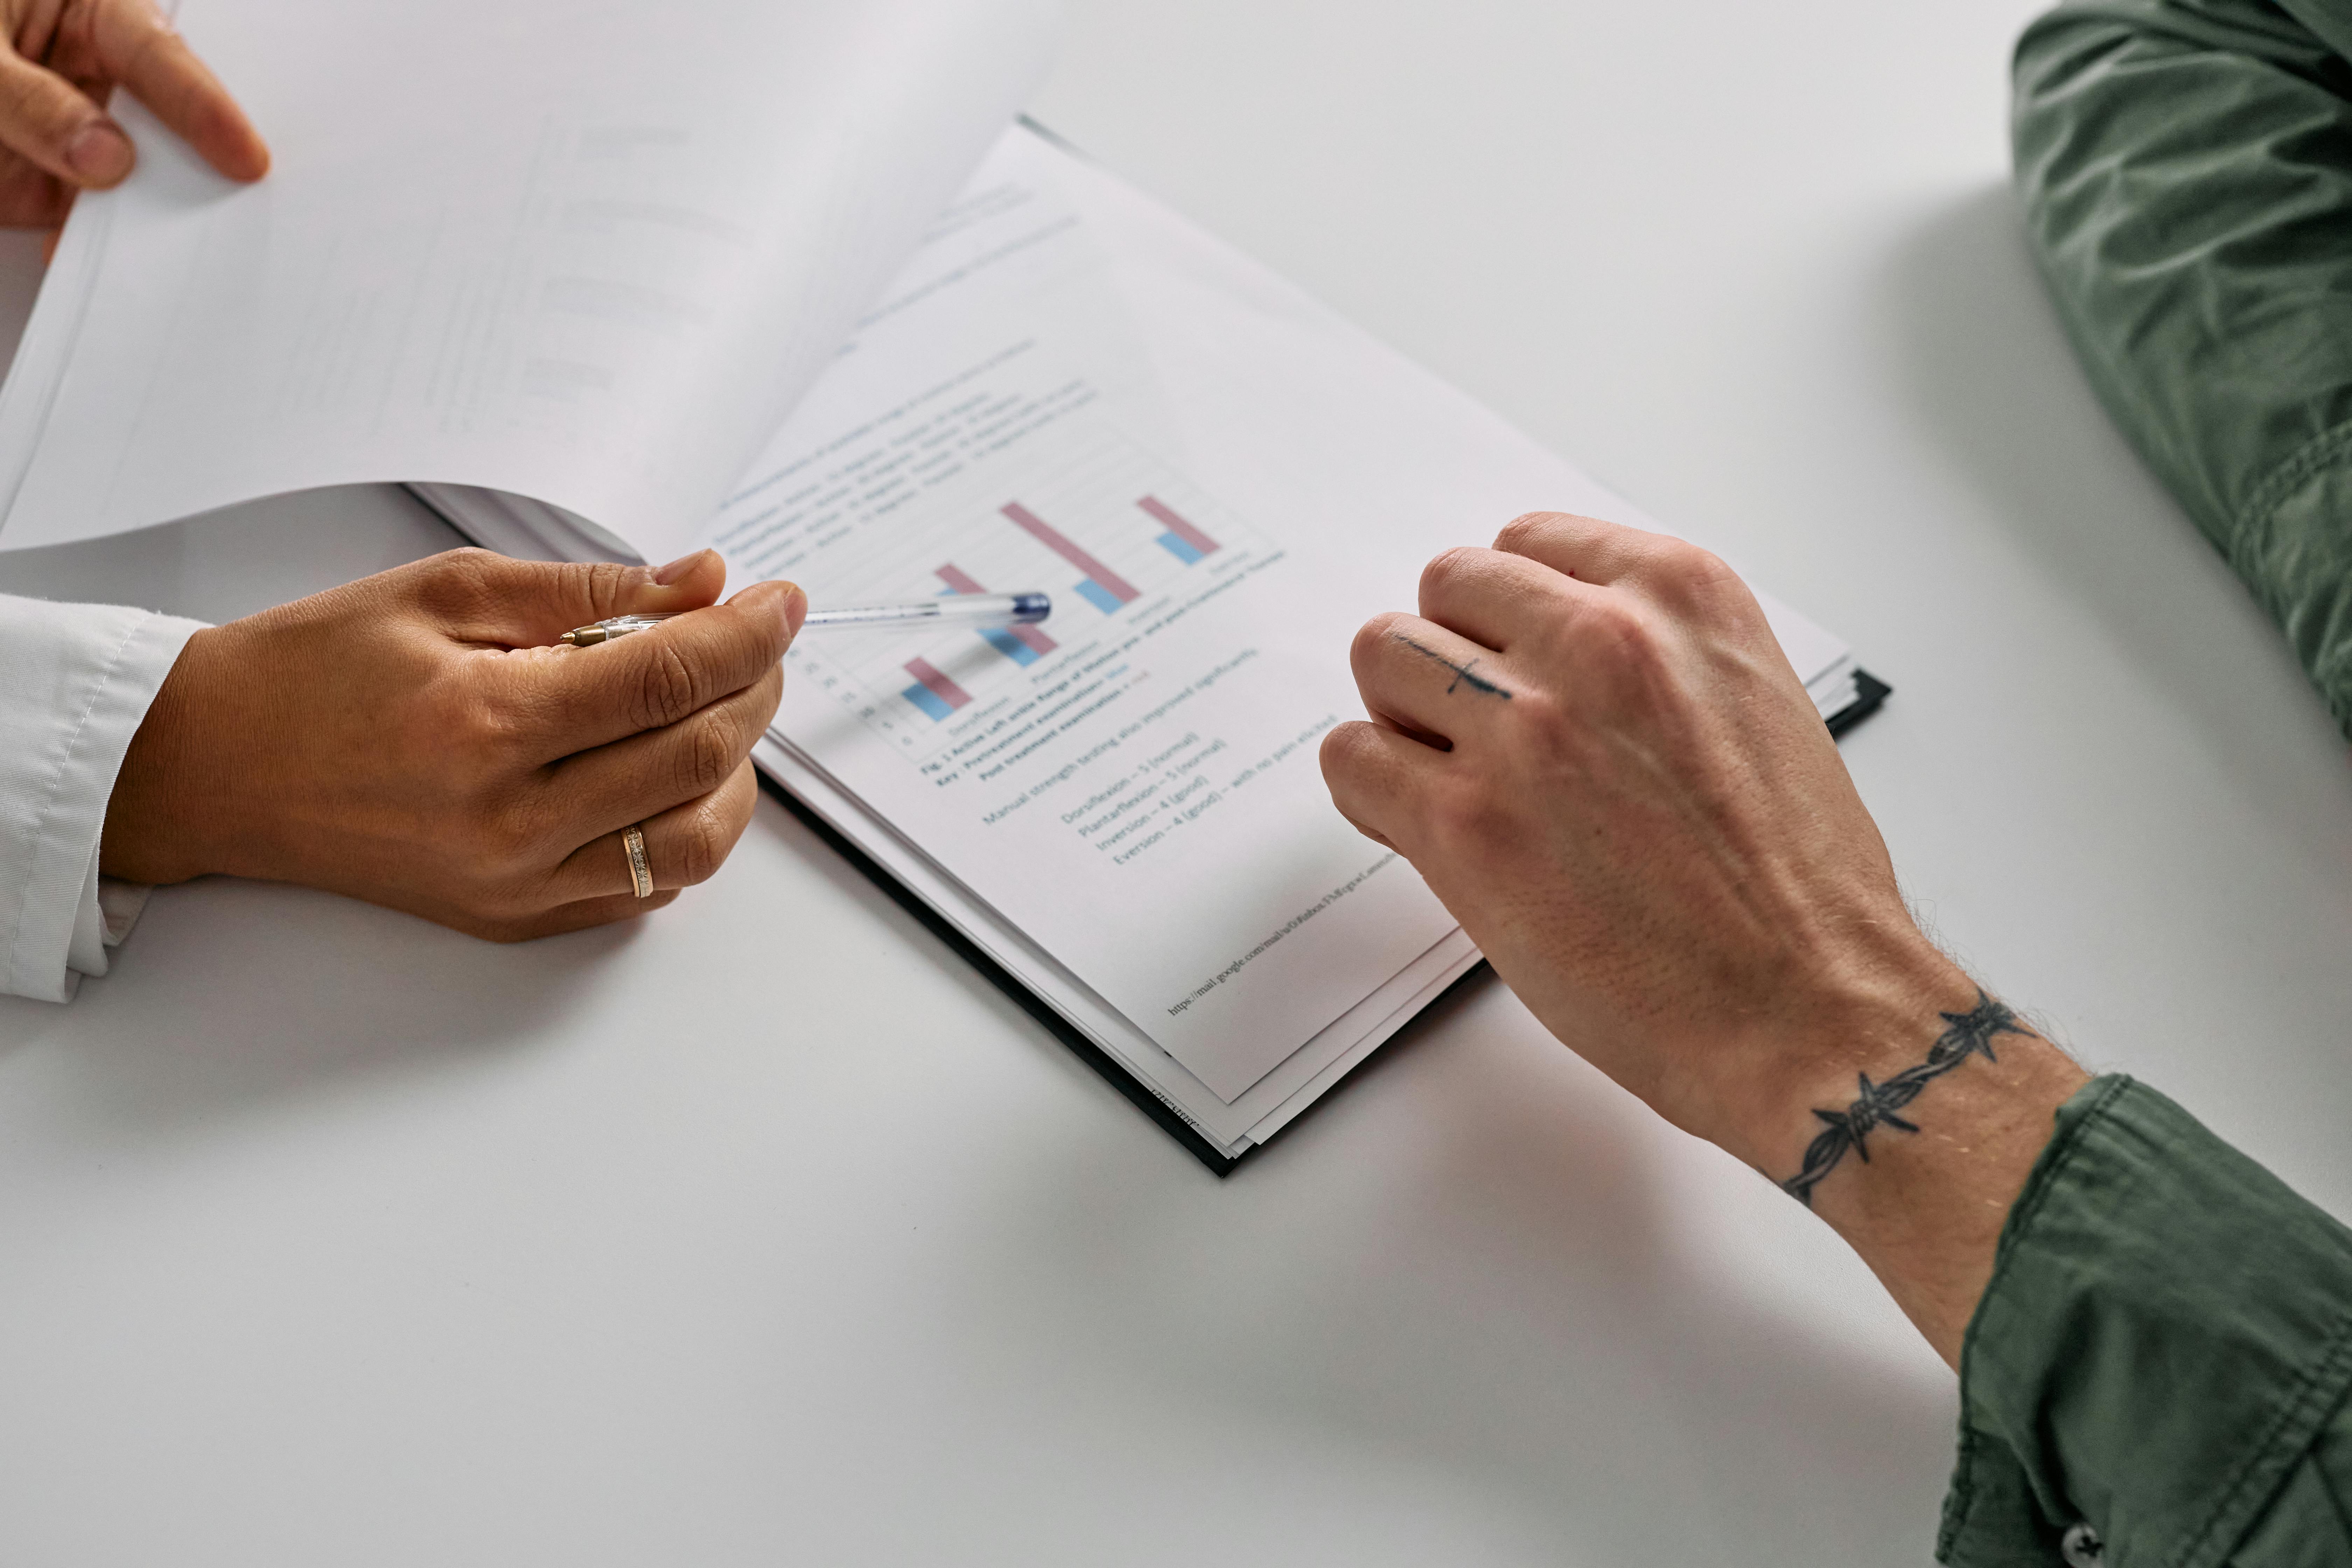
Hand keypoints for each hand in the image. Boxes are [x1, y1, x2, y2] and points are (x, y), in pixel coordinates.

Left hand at [0, 0, 266, 229]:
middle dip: (209, 163)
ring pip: (146, 181)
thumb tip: (104, 155)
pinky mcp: (61, 192)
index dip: (203, 104)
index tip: (243, 155)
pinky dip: (110, 251)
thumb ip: (28, 101)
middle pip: (172, 121)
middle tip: (248, 204)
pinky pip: (99, 226)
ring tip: (191, 246)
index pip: (156, 52)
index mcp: (82, 13)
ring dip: (164, 216)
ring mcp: (79, 137)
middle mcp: (91, 74)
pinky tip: (119, 266)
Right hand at [102, 547, 802, 941]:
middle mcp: (508, 820)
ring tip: (719, 710)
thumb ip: (587, 591)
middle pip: (696, 758)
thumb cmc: (316, 669)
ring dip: (734, 771)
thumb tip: (701, 582)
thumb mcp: (445, 592)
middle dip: (752, 690)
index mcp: (486, 724)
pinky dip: (684, 829)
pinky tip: (669, 774)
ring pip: (693, 842)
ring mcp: (513, 882)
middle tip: (756, 643)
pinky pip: (644, 889)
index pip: (667, 679)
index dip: (745, 635)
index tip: (781, 601)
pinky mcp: (511, 918)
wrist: (217, 765)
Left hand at [1321, 513, 2085, 1361]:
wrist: (1812, 1006)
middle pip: (1447, 587)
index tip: (1518, 659)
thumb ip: (1652, 653)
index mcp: (1680, 596)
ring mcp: (1524, 730)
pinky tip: (1419, 825)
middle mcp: (1596, 641)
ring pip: (1383, 656)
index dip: (1511, 611)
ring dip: (1401, 712)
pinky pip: (1351, 758)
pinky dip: (1370, 788)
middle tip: (1479, 724)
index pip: (1527, 541)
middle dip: (1454, 650)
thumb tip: (1551, 646)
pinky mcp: (1464, 824)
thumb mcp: (1751, 701)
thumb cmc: (1796, 884)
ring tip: (1448, 773)